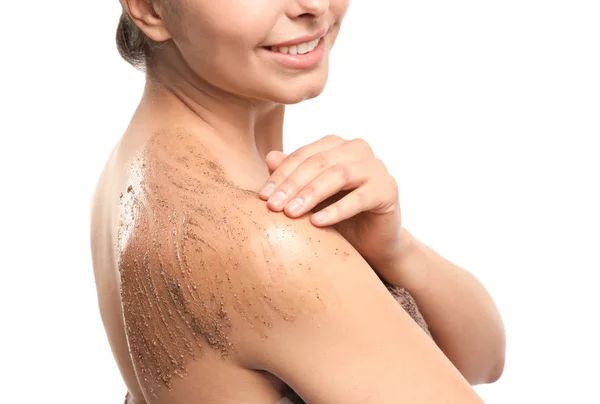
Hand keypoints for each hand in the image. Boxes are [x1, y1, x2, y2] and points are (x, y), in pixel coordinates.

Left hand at [258, 135, 408, 276]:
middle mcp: (357, 149)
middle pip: (318, 162)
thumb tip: (270, 157)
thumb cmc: (337, 215)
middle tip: (273, 207)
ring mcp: (376, 167)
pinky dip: (336, 210)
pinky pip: (359, 198)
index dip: (281, 175)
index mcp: (336, 145)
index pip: (303, 155)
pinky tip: (317, 223)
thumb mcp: (310, 198)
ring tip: (291, 214)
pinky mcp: (388, 189)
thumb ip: (293, 177)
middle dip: (292, 185)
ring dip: (311, 194)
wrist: (372, 241)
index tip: (262, 197)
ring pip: (338, 175)